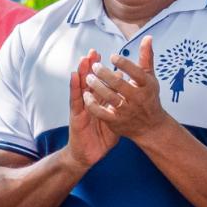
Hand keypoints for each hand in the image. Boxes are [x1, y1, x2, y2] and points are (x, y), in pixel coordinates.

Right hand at [65, 50, 117, 168]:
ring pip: (81, 86)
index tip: (109, 56)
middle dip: (92, 67)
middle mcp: (90, 102)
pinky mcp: (76, 115)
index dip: (104, 71)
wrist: (90, 154)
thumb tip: (132, 96)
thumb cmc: (102, 138)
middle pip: (90, 81)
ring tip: (83, 59)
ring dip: (81, 72)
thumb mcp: (116, 120)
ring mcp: (82, 107)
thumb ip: (122, 107)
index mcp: (100, 102)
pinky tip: (74, 76)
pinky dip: (74, 87)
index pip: (101, 83)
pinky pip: (76, 99)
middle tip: (94, 52)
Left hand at [82, 37, 170, 141]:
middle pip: (119, 84)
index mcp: (147, 86)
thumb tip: (147, 37)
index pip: (136, 72)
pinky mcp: (117, 121)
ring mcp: (127, 111)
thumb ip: (146, 57)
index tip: (112, 56)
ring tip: (88, 77)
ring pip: (109, 97)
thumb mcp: (150, 77)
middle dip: (104, 73)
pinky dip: (92, 103)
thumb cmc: (149, 97)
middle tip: (95, 66)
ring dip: (96, 86)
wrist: (151, 126)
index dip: (123, 63)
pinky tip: (86, 94)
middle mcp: (138, 99)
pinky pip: (102, 112)